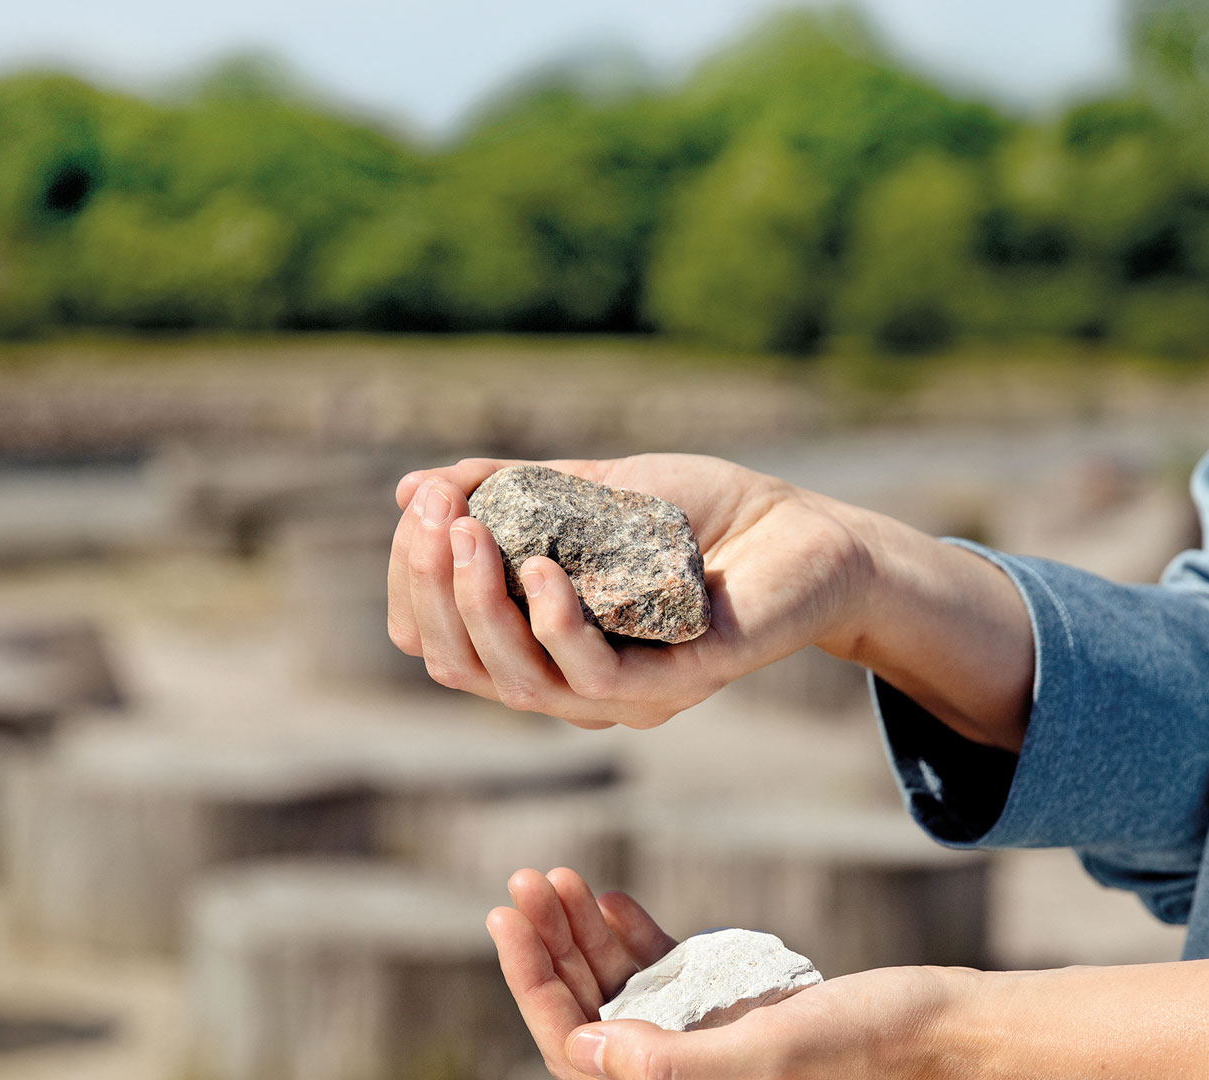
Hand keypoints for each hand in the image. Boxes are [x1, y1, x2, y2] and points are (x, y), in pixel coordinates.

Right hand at [387, 454, 870, 727]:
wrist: (797, 526)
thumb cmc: (693, 513)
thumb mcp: (583, 490)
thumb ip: (506, 491)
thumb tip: (410, 489)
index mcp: (538, 647)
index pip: (441, 640)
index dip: (415, 581)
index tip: (420, 504)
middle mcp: (569, 684)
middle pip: (465, 665)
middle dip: (433, 588)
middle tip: (436, 515)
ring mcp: (622, 696)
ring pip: (518, 681)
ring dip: (479, 606)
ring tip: (470, 533)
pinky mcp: (675, 687)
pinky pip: (595, 680)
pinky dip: (557, 626)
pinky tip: (541, 570)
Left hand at [487, 866, 959, 1079]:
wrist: (940, 1029)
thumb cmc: (867, 1047)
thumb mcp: (768, 1048)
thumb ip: (676, 1061)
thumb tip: (582, 1051)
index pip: (574, 1048)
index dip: (531, 983)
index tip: (505, 918)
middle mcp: (681, 1078)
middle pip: (585, 1013)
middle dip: (548, 947)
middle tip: (524, 880)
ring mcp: (702, 1045)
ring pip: (617, 990)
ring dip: (581, 935)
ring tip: (556, 878)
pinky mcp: (729, 1016)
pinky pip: (661, 979)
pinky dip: (631, 939)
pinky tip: (610, 900)